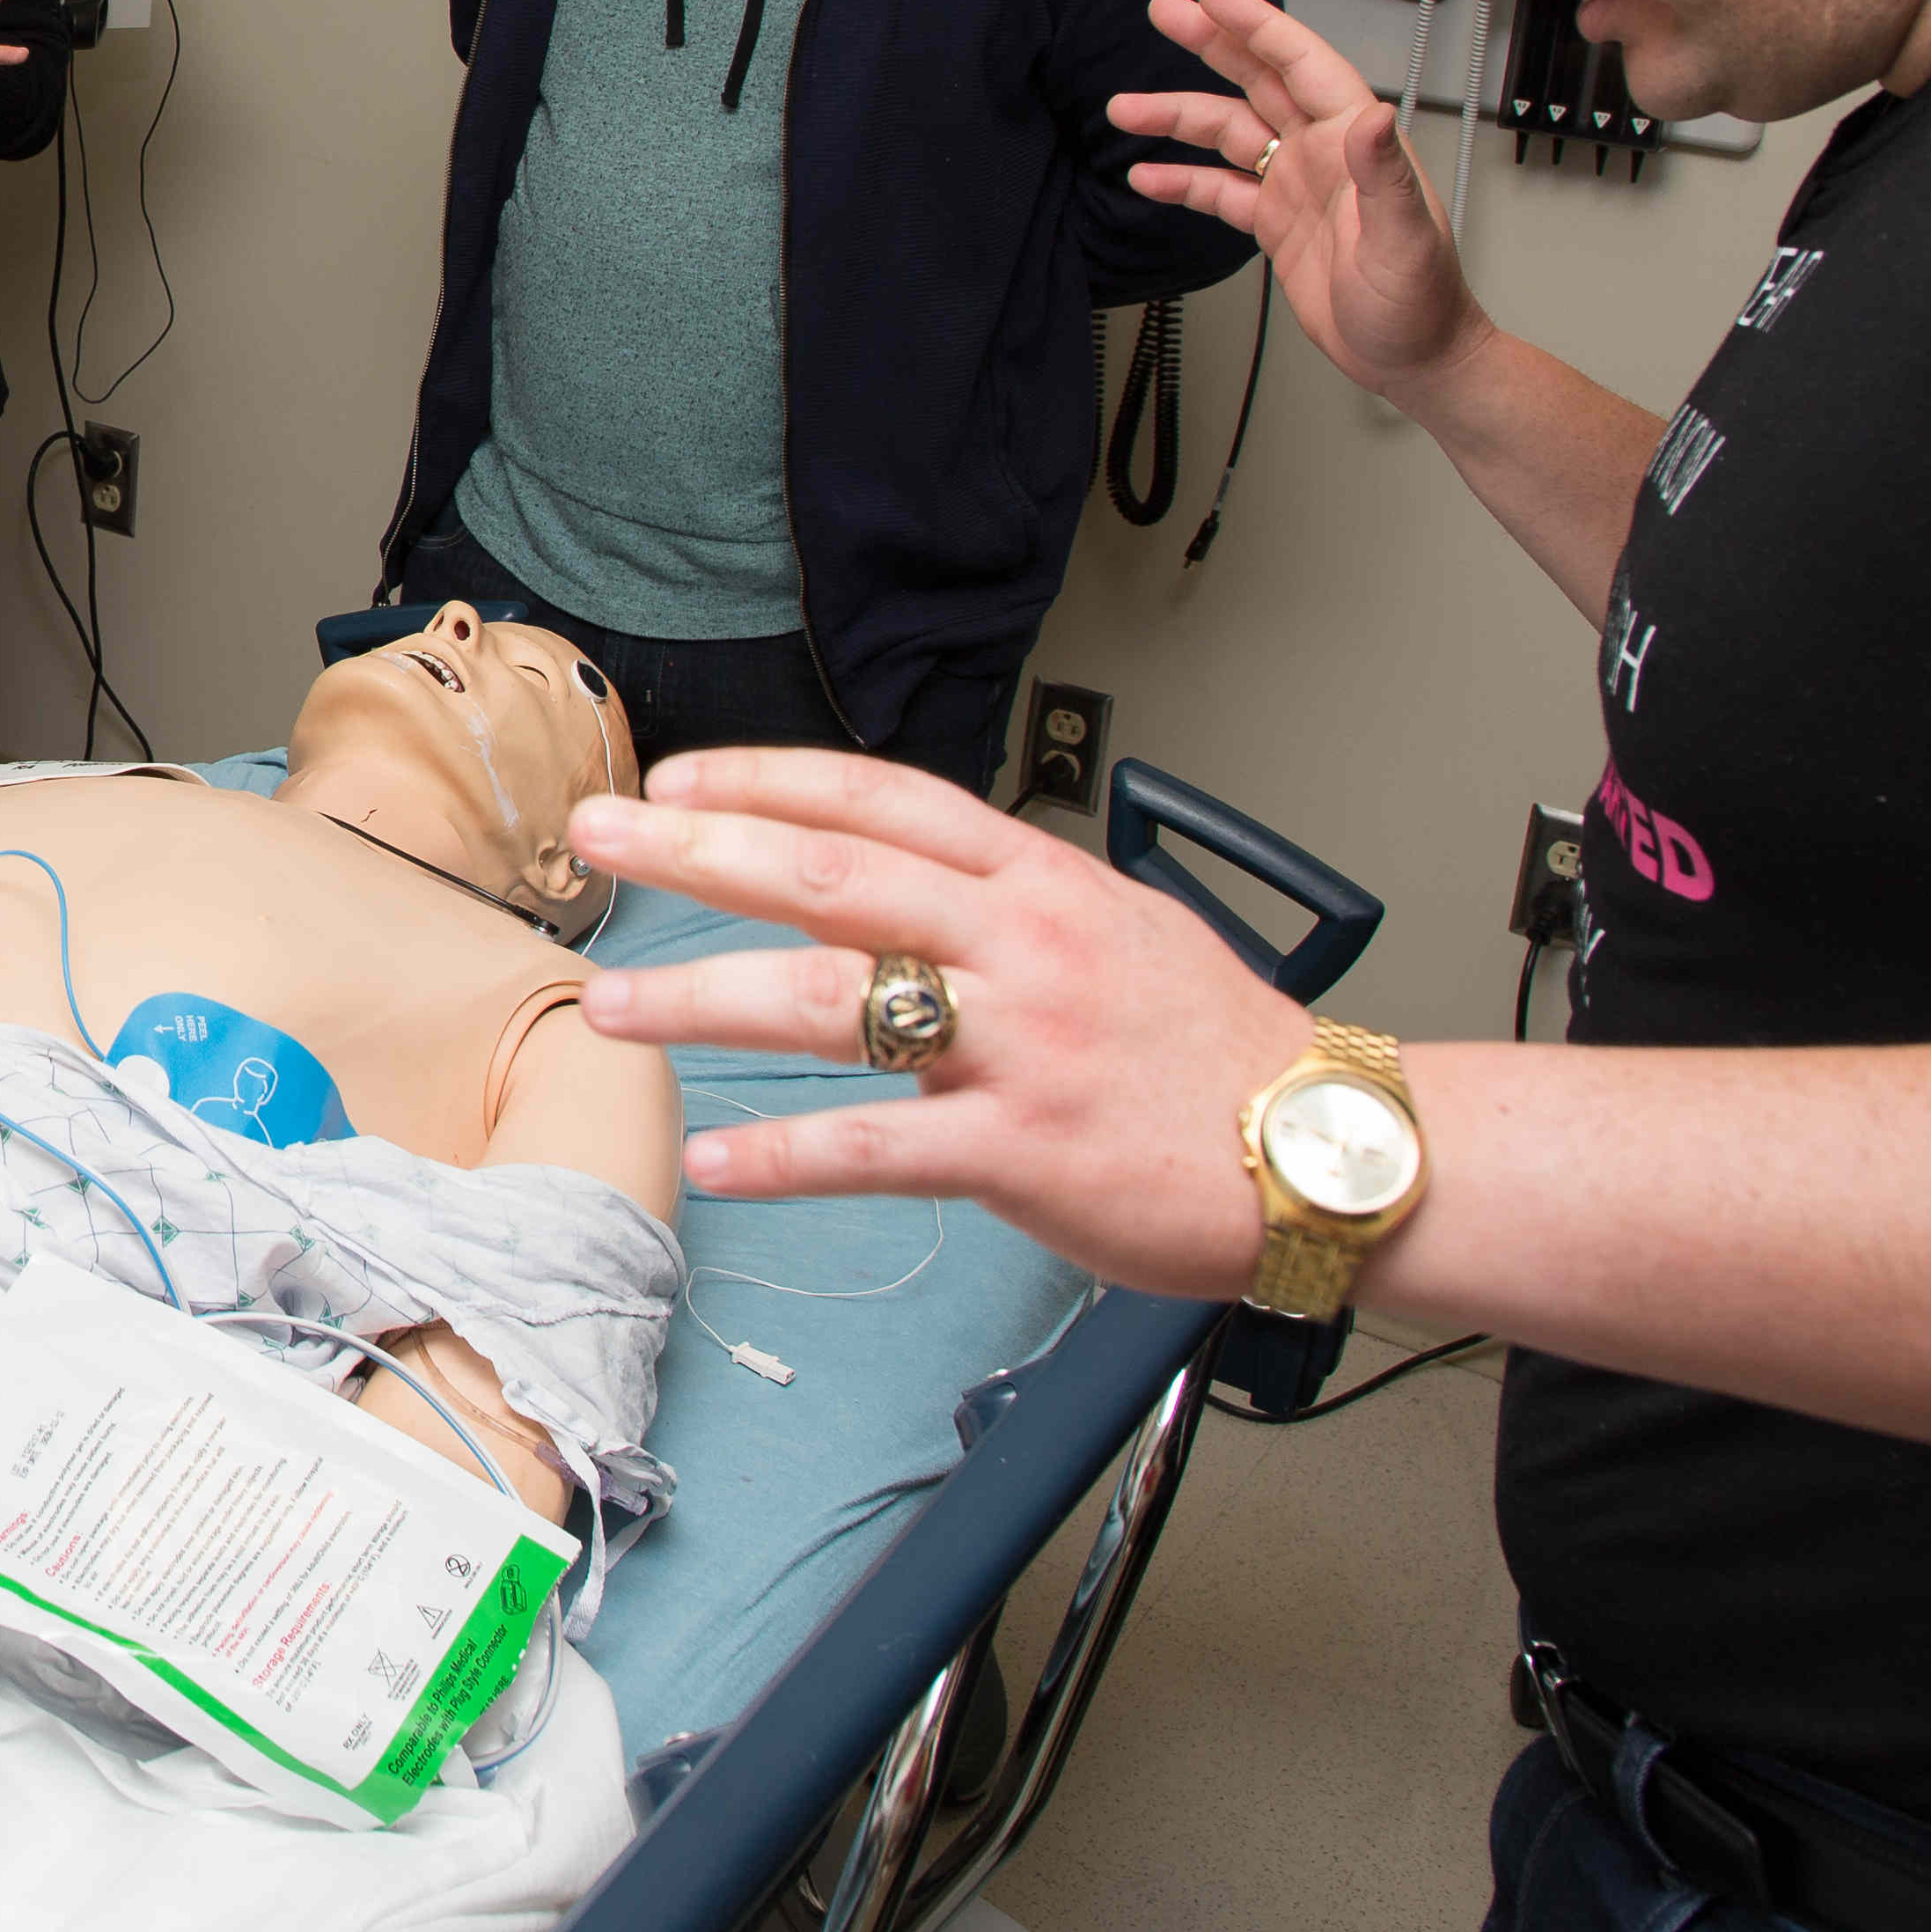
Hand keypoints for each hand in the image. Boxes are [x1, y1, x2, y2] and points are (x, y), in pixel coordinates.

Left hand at [559, 748, 1299, 1300]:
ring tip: (611, 1006)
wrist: (1327, 1150)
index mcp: (1041, 882)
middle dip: (698, 852)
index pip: (881, 801)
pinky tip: (715, 1155)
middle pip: (830, 879)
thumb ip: (1004, 901)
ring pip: (832, 1005)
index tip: (677, 776)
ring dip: (704, 998)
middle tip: (602, 837)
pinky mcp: (1027, 1151)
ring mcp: (1022, 1046)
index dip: (769, 779)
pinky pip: (879, 1147)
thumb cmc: (1218, 1048)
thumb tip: (898, 879)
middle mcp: (1023, 946)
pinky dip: (787, 1152)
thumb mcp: (1116, 928)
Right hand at [1107, 0, 1491, 405]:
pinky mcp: (1276, 221)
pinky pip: (1219, 189)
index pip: (1301, 64)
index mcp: (1355, 141)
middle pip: (1258, 81)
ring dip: (1177, 117)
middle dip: (1211, 42)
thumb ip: (1386, 175)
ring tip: (1123, 108)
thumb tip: (1374, 117)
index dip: (1256, 25)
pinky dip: (1181, 181)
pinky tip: (1146, 176)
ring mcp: (1296, 184)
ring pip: (1228, 132)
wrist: (1413, 358)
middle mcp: (1323, 152)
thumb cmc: (1422, 302)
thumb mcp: (1407, 239)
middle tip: (1164, 11)